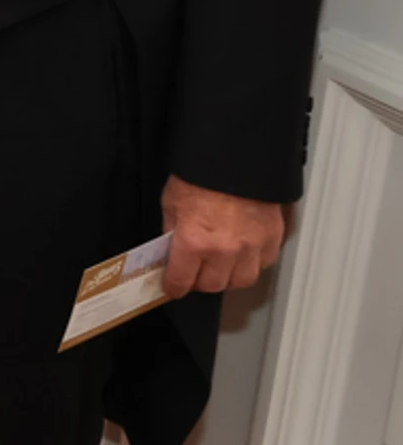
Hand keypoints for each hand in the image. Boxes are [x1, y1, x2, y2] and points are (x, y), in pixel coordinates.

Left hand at [160, 174, 287, 298]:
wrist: (236, 156)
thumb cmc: (202, 174)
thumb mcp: (171, 203)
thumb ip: (172, 230)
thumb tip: (171, 249)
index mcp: (194, 241)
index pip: (181, 280)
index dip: (174, 287)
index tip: (172, 288)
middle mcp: (224, 249)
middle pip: (213, 286)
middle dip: (200, 282)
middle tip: (194, 273)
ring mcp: (251, 246)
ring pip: (241, 281)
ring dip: (227, 277)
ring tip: (218, 267)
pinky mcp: (272, 238)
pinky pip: (263, 264)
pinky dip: (252, 263)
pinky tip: (242, 254)